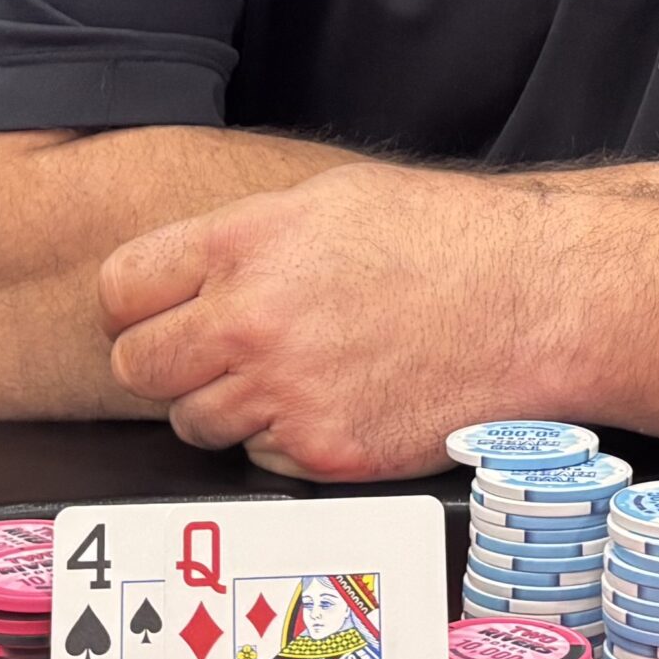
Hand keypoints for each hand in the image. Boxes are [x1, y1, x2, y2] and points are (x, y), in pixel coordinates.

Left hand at [99, 159, 572, 481]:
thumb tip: (182, 274)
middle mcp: (251, 319)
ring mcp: (286, 392)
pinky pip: (258, 458)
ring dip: (224, 404)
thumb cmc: (443, 239)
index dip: (135, 304)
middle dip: (166, 362)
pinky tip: (332, 400)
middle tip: (210, 353)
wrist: (536, 299)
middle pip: (137, 366)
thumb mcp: (326, 201)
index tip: (156, 311)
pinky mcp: (325, 454)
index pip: (121, 288)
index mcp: (244, 243)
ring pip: (193, 421)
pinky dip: (282, 439)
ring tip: (286, 373)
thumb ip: (241, 239)